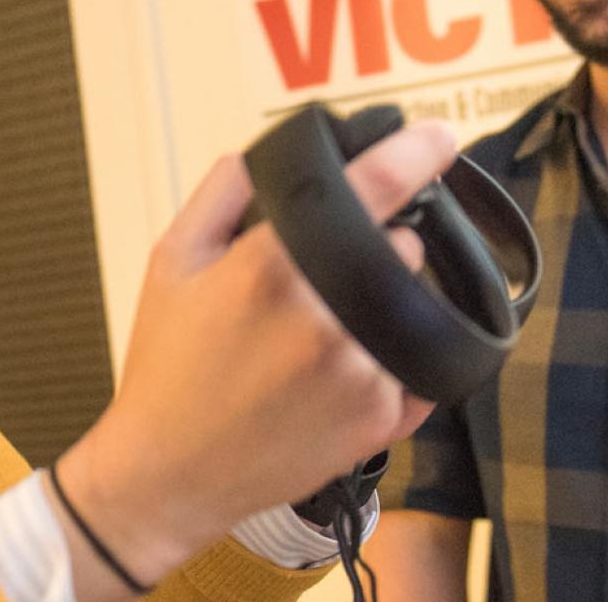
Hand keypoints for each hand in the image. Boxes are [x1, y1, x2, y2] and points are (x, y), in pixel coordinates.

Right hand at [54, 120, 456, 592]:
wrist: (169, 471)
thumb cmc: (168, 359)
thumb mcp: (171, 258)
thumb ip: (222, 191)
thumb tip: (274, 155)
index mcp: (272, 268)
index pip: (371, 190)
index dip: (415, 152)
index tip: (440, 135)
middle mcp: (326, 319)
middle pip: (399, 246)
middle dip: (376, 241)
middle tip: (323, 272)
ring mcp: (360, 375)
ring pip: (411, 302)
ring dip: (382, 297)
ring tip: (320, 328)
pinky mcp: (379, 421)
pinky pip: (413, 361)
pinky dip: (388, 353)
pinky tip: (336, 368)